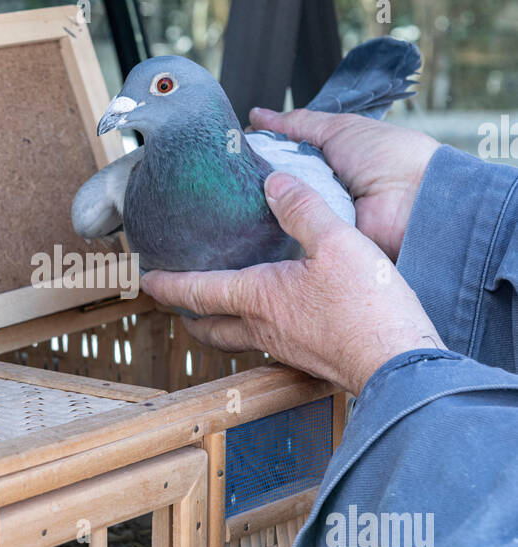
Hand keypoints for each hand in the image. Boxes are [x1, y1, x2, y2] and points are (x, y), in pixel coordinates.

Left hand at [140, 172, 445, 396]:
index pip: (197, 291)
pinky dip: (255, 329)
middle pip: (209, 327)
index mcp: (258, 297)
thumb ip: (303, 209)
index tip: (146, 279)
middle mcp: (263, 328)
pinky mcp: (310, 360)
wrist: (399, 363)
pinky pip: (269, 344)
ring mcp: (286, 348)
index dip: (167, 284)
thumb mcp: (337, 241)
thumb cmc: (368, 307)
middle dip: (186, 314)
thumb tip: (274, 183)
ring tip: (218, 306)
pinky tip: (275, 317)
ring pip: (238, 338)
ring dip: (220, 323)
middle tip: (174, 300)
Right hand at [248, 105, 439, 261]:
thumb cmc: (389, 157)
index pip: (283, 157)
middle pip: (277, 185)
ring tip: (242, 198)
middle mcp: (322, 190)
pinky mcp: (323, 244)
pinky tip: (263, 223)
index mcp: (328, 161)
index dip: (261, 153)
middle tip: (232, 175)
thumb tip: (259, 116)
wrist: (416, 201)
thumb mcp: (340, 129)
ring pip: (279, 210)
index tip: (235, 150)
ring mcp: (321, 218)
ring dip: (268, 203)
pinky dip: (283, 228)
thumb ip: (298, 124)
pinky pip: (293, 236)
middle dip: (259, 179)